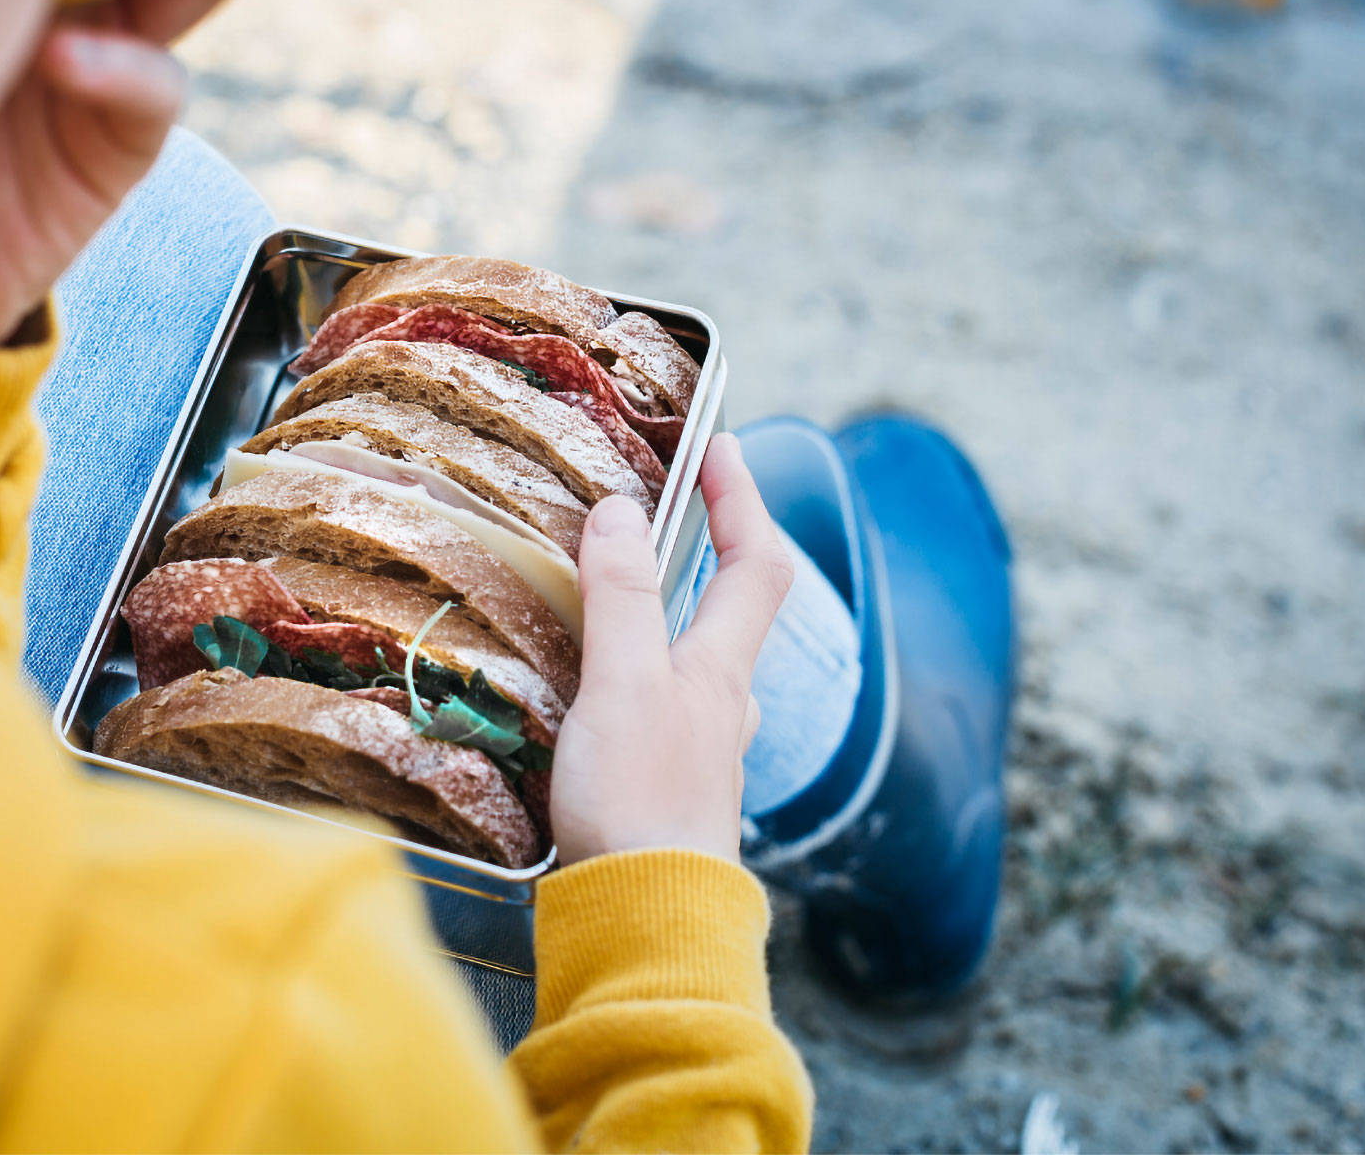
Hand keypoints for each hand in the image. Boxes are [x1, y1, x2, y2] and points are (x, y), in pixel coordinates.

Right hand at [551, 434, 793, 865]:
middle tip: (678, 507)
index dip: (745, 499)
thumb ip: (622, 597)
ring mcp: (699, 751)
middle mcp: (723, 706)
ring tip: (627, 589)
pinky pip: (667, 707)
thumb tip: (622, 509)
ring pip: (703, 663)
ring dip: (679, 614)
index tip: (719, 444)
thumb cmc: (641, 803)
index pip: (757, 563)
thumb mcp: (624, 684)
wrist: (644, 920)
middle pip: (739, 611)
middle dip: (717, 549)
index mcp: (721, 670)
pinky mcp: (666, 790)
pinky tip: (606, 689)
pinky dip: (646, 673)